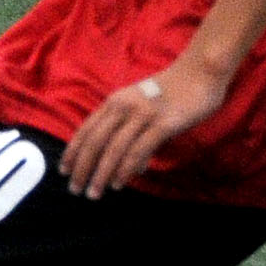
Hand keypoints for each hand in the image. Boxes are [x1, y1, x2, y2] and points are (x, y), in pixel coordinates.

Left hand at [62, 54, 229, 197]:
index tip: (64, 172)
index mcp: (115, 101)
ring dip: (101, 174)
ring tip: (94, 193)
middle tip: (76, 190)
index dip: (73, 152)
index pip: (86, 130)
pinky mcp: (163, 123)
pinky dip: (125, 169)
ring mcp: (143, 114)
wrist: (200, 72)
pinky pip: (138, 150)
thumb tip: (128, 169)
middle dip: (82, 168)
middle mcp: (124, 106)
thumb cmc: (173, 93)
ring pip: (113, 149)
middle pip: (95, 142)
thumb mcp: (142, 108)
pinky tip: (119, 183)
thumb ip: (131, 133)